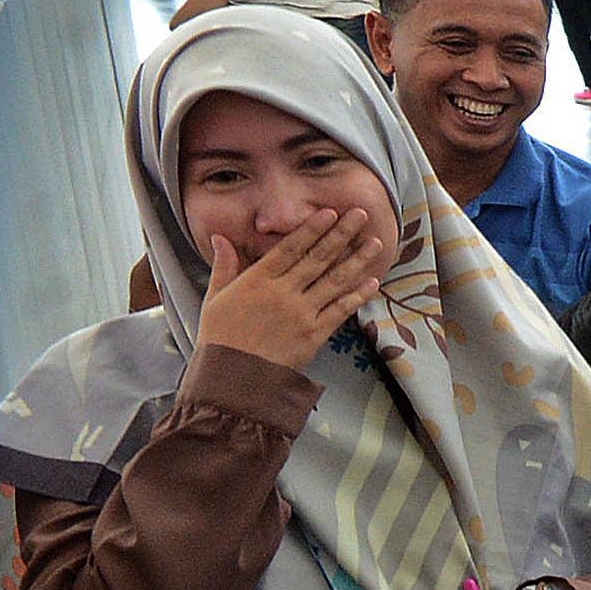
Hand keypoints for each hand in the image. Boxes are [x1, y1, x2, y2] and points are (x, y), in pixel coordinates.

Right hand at [195, 209, 386, 370]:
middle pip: (318, 258)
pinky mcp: (315, 335)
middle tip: (360, 215)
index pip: (290, 248)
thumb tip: (220, 237)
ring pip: (335, 281)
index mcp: (257, 280)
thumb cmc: (221, 337)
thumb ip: (224, 266)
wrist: (234, 377)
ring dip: (357, 260)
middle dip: (341, 234)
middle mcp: (283, 293)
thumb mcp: (215, 297)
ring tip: (375, 242)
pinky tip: (372, 281)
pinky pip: (341, 310)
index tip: (329, 212)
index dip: (312, 228)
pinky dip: (358, 295)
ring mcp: (302, 314)